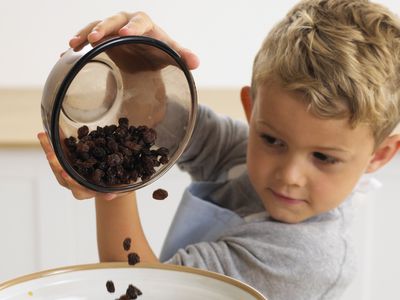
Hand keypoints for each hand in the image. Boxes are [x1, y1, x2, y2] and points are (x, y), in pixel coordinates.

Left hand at [37, 132, 130, 200]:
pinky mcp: (64, 163)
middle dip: (55, 163)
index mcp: (81, 191)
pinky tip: (44, 134)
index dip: (70, 180)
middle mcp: (71, 183)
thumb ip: (108, 193)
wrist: (101, 185)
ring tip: (43, 137)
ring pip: (55, 162)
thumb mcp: (109, 190)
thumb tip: (112, 195)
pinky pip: (55, 154)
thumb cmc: (106, 188)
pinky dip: (49, 144)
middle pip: (60, 173)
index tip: (64, 174)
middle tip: (50, 154)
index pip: (74, 187)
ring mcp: (66, 173)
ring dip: (48, 149)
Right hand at [69, 11, 199, 69]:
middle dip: (103, 28)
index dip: (132, 27)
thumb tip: (196, 62)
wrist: (146, 58)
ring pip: (95, 26)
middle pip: (113, 20)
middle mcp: (126, 22)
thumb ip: (181, 56)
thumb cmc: (160, 53)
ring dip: (84, 34)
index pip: (140, 22)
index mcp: (145, 24)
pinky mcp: (101, 38)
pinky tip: (66, 56)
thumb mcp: (170, 55)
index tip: (125, 35)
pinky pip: (86, 38)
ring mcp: (111, 29)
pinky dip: (77, 46)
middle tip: (93, 39)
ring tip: (73, 45)